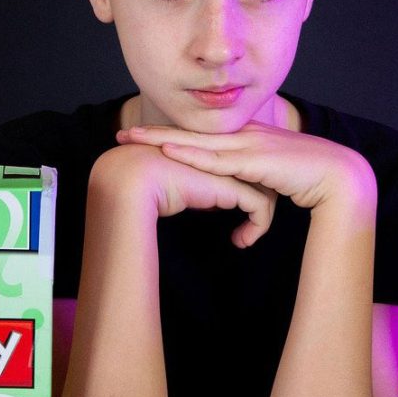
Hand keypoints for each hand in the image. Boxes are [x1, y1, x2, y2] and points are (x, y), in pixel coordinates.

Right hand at [91, 144, 276, 247]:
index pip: (242, 172)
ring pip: (264, 193)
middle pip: (258, 180)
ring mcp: (231, 170)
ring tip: (245, 238)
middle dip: (261, 203)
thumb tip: (203, 202)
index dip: (246, 191)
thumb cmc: (145, 183)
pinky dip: (257, 227)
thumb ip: (195, 189)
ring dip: (260, 220)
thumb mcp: (177, 185)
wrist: (134, 178)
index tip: (244, 212)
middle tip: (253, 226)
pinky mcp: (233, 187)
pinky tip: (242, 242)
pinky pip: (259, 207)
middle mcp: (225, 158)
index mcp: (213, 154)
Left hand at [116, 121, 375, 211]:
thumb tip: (239, 232)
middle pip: (191, 134)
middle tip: (121, 134)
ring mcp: (249, 145)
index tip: (141, 139)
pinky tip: (169, 150)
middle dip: (154, 134)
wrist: (341, 177)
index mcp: (246, 142)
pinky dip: (191, 153)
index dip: (170, 137)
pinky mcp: (256, 159)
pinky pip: (217, 156)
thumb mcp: (273, 190)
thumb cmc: (310, 183)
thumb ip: (253, 201)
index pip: (201, 137)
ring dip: (163, 140)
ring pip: (197, 141)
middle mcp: (244, 138)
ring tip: (133, 140)